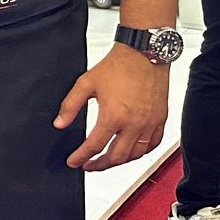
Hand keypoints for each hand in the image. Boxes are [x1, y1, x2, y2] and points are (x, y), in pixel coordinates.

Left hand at [54, 45, 168, 170]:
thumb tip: (59, 124)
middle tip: (89, 165)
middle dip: (100, 165)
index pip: (94, 146)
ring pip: (136, 155)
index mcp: (113, 115)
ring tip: (107, 160)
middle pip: (116, 157)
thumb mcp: (85, 83)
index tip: (74, 162)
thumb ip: (70, 105)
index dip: (81, 157)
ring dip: (120, 162)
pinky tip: (131, 152)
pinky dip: (141, 153)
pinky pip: (153, 145)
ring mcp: (150, 124)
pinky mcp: (161, 120)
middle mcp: (134, 124)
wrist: (143, 54)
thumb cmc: (116, 66)